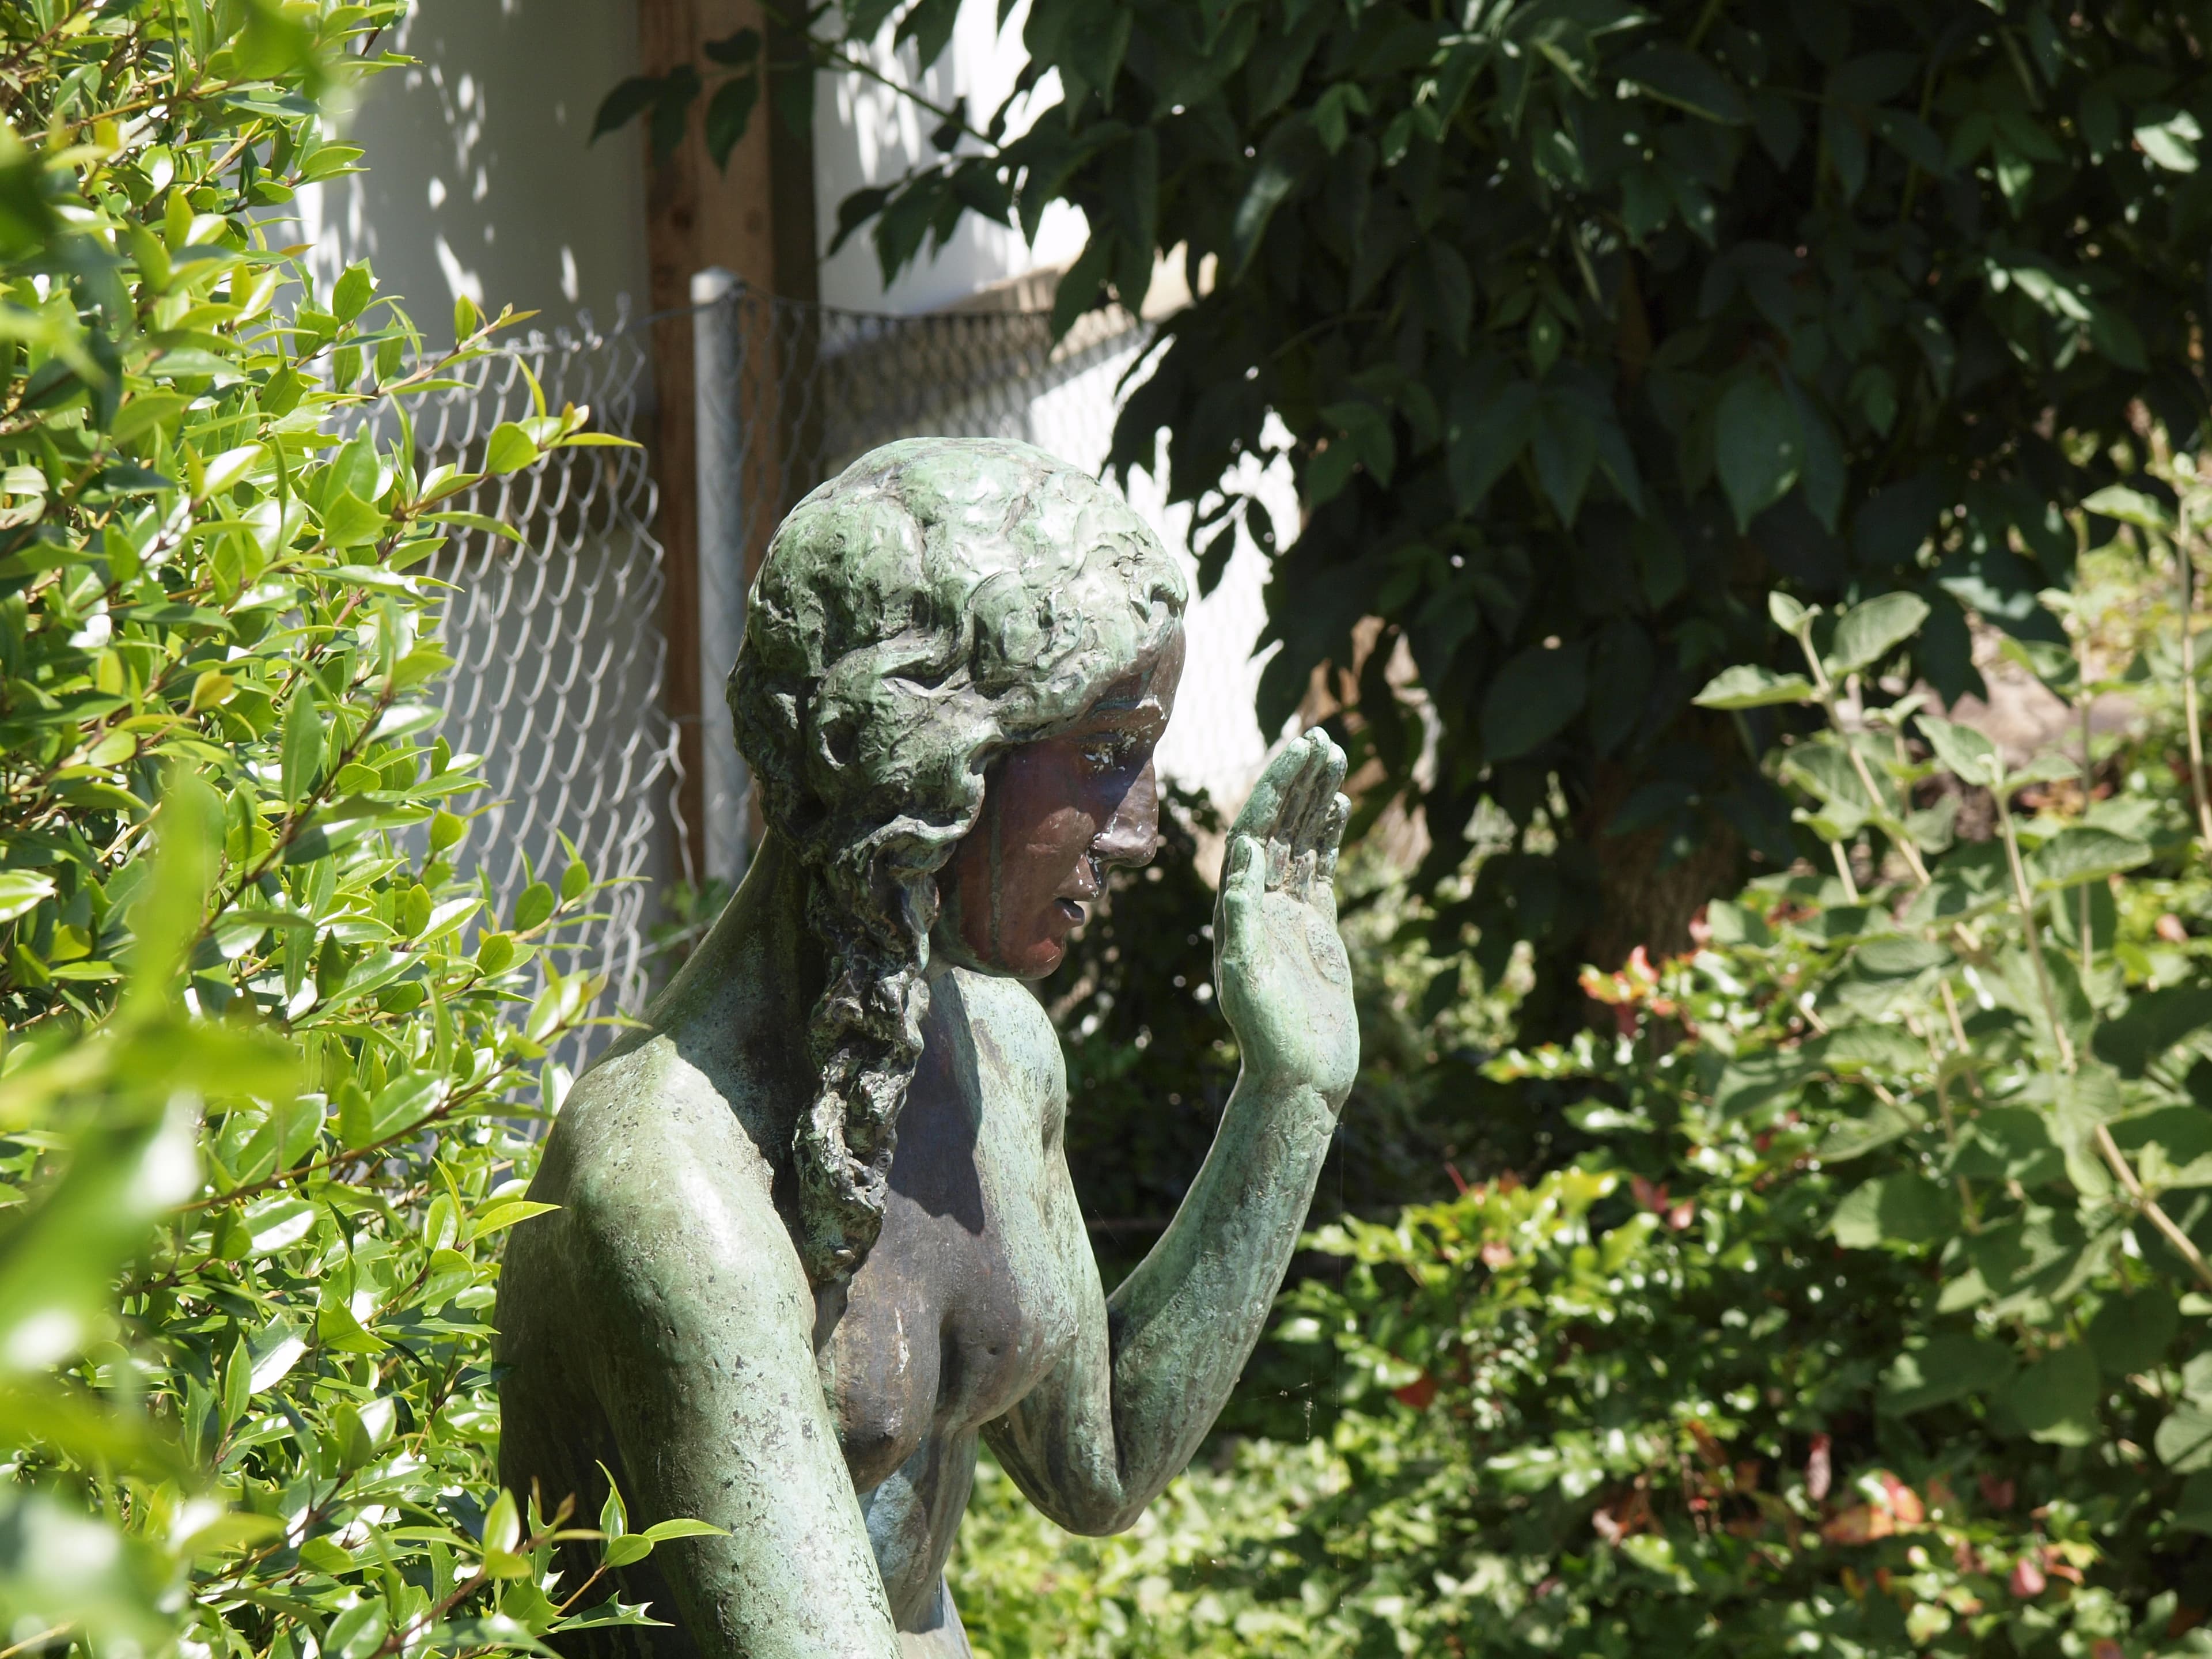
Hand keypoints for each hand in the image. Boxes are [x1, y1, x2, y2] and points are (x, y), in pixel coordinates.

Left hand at [1214, 730, 1355, 1109]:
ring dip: (1315, 797)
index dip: (1275, 789)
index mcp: (1236, 905)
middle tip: (1321, 735)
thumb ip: (1242, 912)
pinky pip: (1321, 868)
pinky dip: (1330, 834)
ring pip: (1301, 839)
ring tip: (1334, 754)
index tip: (1298, 752)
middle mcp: (1257, 900)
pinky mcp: (1315, 926)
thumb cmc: (1266, 1033)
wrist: (1298, 1073)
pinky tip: (1342, 804)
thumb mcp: (1245, 973)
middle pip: (1277, 824)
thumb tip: (1246, 849)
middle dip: (1297, 779)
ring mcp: (1288, 910)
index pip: (1254, 830)